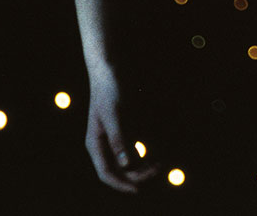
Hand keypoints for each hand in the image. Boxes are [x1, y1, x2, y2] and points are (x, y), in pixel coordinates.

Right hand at [84, 70, 159, 192]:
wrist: (112, 68)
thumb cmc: (109, 89)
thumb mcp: (115, 114)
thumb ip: (120, 139)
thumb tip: (126, 164)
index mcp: (96, 143)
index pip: (106, 173)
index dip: (121, 185)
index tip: (138, 189)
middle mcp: (104, 144)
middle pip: (121, 170)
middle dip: (139, 172)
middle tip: (158, 167)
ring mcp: (116, 137)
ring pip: (131, 161)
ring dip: (145, 164)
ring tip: (161, 161)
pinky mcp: (126, 129)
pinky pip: (137, 148)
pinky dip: (147, 151)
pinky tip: (158, 148)